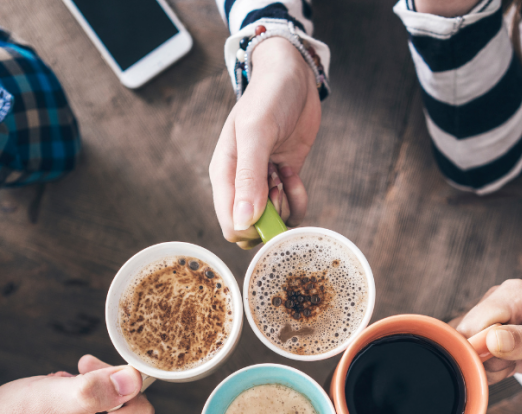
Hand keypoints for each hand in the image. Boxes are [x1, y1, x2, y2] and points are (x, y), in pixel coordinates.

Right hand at [0, 355, 154, 413]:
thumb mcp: (46, 397)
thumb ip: (92, 390)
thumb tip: (134, 380)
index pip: (139, 413)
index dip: (116, 382)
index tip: (85, 367)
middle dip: (114, 391)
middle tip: (78, 376)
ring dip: (109, 400)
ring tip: (70, 398)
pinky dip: (107, 413)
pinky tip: (78, 411)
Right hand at [210, 37, 320, 248]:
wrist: (293, 77)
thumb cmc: (269, 97)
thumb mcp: (256, 132)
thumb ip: (248, 177)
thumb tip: (243, 220)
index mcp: (224, 176)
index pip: (231, 224)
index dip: (253, 228)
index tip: (269, 204)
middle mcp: (240, 185)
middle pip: (253, 228)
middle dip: (272, 219)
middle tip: (277, 188)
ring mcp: (262, 184)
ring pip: (273, 222)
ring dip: (285, 206)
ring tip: (285, 175)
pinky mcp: (283, 181)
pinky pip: (290, 209)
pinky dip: (297, 199)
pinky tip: (294, 175)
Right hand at [452, 279, 521, 388]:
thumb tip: (491, 342)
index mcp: (515, 295)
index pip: (475, 322)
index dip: (476, 347)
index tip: (493, 364)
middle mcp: (503, 308)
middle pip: (465, 336)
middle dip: (479, 359)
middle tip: (507, 368)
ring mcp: (503, 328)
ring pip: (470, 351)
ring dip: (484, 368)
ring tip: (513, 368)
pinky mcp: (506, 348)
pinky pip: (482, 362)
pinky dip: (490, 373)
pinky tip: (511, 371)